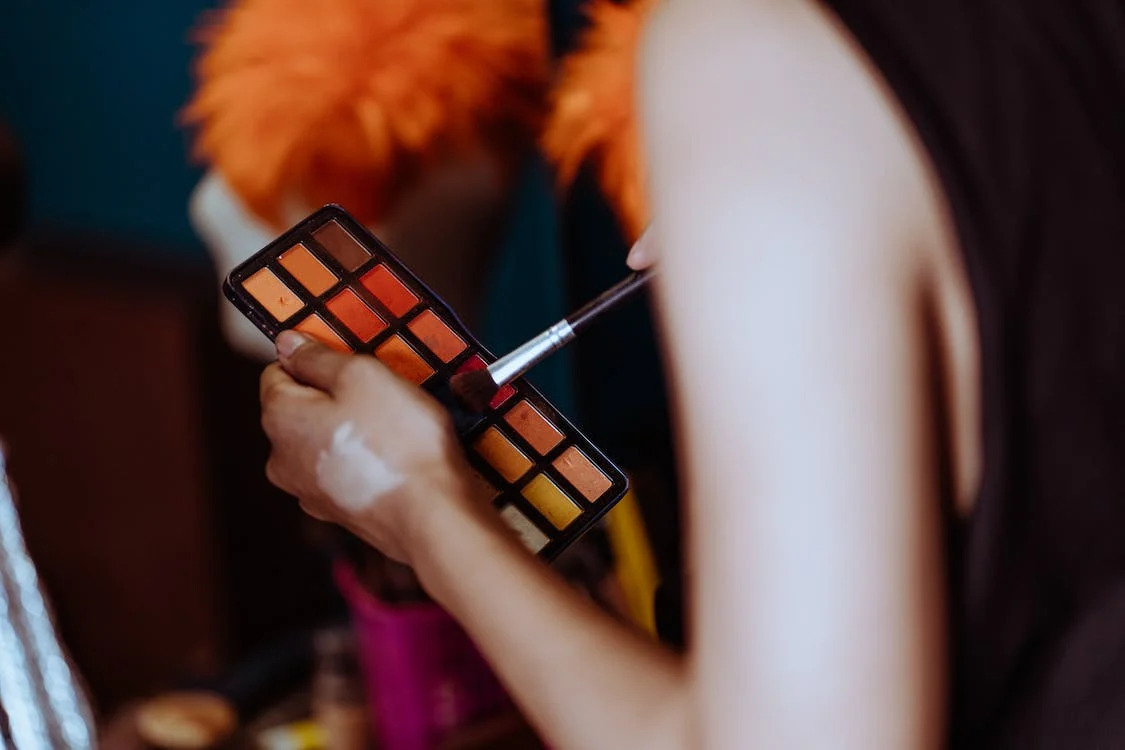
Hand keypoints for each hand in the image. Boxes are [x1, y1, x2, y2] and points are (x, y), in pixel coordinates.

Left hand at [259, 330, 471, 564]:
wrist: (433, 515)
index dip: (313, 359)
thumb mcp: (362, 375)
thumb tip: (286, 343)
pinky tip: (393, 457)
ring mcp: (308, 491)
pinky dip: (363, 459)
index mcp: (279, 419)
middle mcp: (281, 459)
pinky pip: (344, 469)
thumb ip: (317, 357)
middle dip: (336, 396)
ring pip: (324, 440)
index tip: (351, 359)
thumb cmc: (399, 441)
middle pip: (302, 408)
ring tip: (393, 427)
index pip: (277, 371)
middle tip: (380, 393)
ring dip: (351, 428)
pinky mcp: (337, 512)